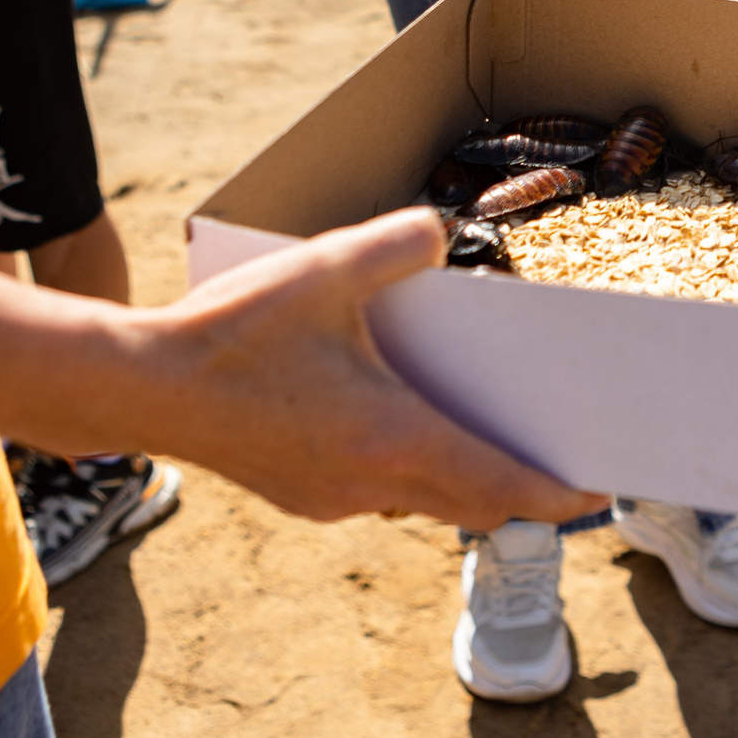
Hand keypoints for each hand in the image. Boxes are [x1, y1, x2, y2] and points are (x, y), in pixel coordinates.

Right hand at [139, 208, 605, 532]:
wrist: (141, 387)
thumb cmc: (233, 333)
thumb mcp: (325, 268)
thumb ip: (396, 244)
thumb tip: (439, 233)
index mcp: (393, 437)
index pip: (499, 482)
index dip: (555, 493)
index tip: (596, 495)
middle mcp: (372, 484)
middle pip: (474, 504)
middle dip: (524, 492)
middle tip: (567, 469)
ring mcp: (334, 498)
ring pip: (427, 504)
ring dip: (467, 482)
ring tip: (497, 438)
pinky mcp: (303, 495)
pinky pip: (382, 496)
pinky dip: (415, 474)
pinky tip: (408, 426)